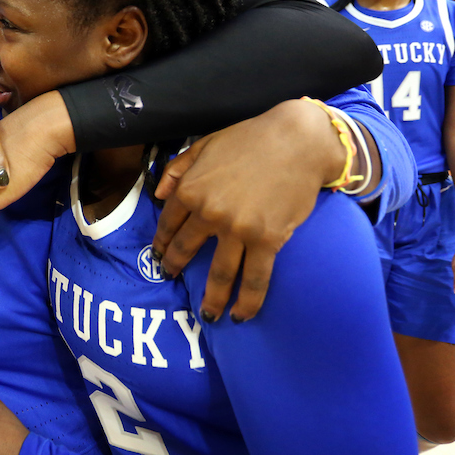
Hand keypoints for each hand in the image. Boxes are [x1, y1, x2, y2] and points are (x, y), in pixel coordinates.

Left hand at [152, 100, 342, 322]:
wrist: (296, 141)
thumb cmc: (250, 138)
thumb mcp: (204, 145)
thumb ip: (177, 169)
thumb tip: (158, 195)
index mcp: (191, 189)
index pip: (169, 223)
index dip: (163, 241)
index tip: (160, 253)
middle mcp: (210, 213)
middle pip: (187, 250)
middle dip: (176, 267)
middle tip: (172, 278)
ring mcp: (239, 230)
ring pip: (220, 273)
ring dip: (211, 299)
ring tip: (207, 314)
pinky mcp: (268, 240)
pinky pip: (256, 279)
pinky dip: (248, 302)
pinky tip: (241, 315)